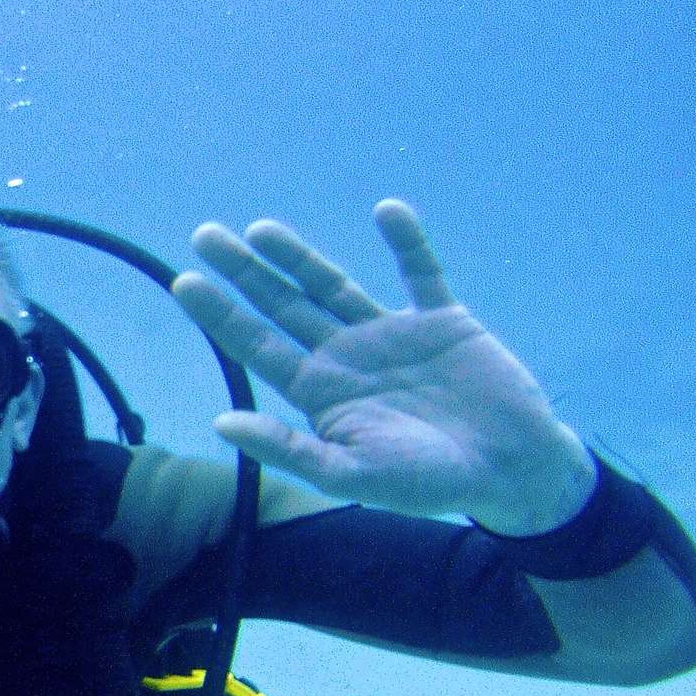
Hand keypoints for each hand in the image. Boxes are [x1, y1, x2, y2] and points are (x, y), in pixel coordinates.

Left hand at [171, 199, 594, 534]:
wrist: (512, 474)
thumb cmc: (429, 485)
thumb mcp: (351, 474)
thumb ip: (288, 450)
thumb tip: (220, 425)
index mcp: (321, 392)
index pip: (257, 346)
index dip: (220, 315)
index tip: (183, 281)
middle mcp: (348, 357)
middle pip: (283, 305)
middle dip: (244, 272)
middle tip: (204, 235)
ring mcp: (393, 335)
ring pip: (334, 284)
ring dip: (298, 256)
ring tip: (259, 227)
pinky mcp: (444, 321)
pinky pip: (422, 273)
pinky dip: (407, 242)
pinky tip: (387, 210)